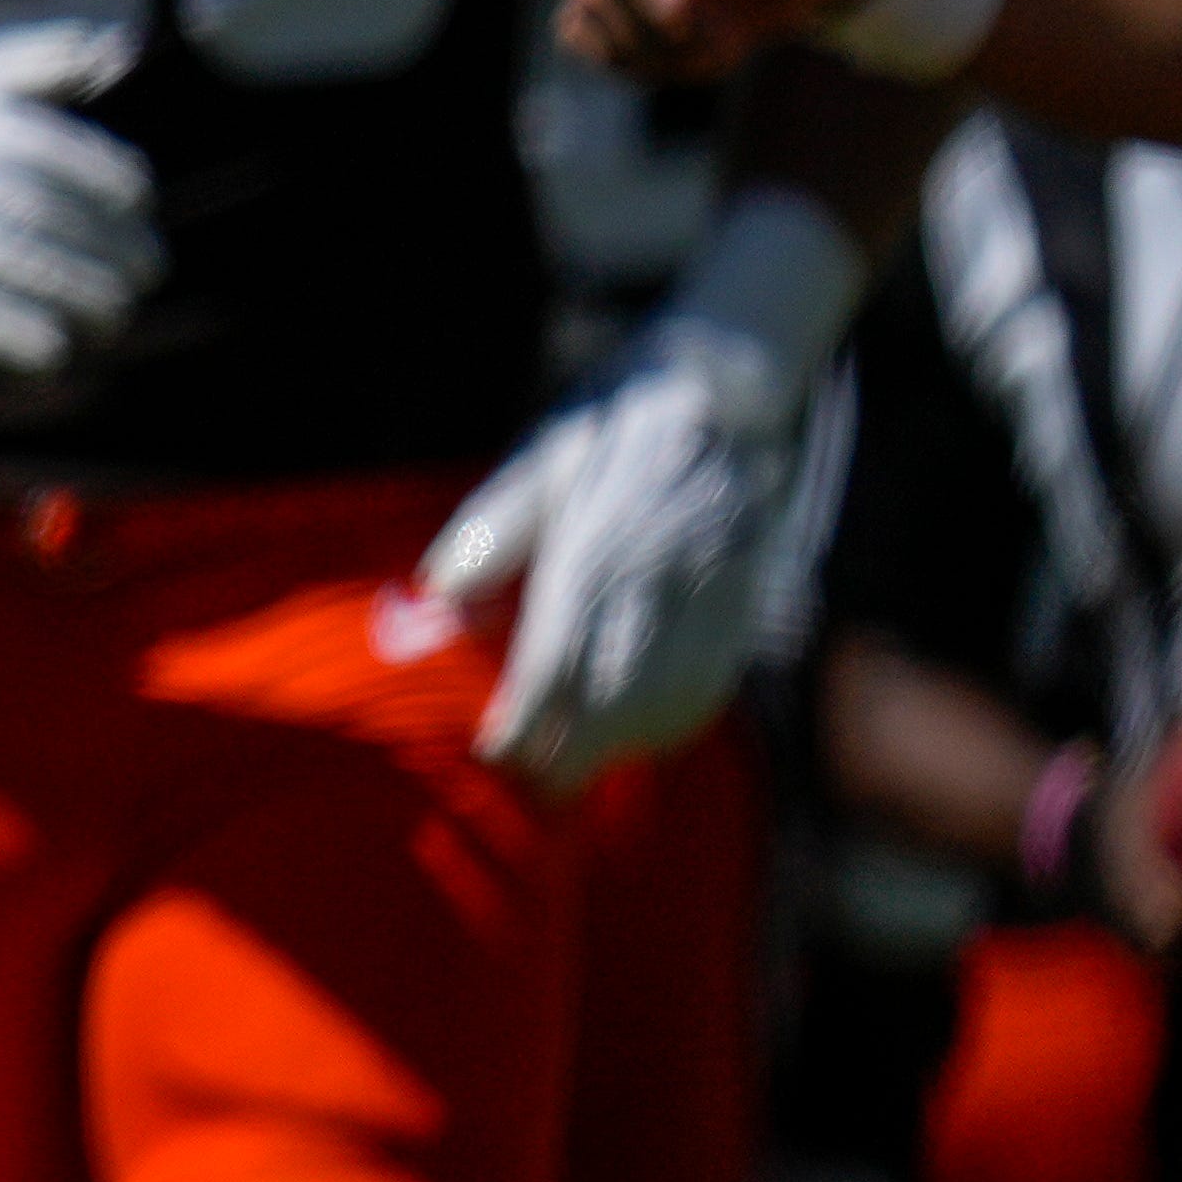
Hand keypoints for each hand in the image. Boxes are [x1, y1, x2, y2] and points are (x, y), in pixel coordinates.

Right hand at [0, 23, 156, 380]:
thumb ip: (30, 66)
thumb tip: (113, 48)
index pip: (52, 153)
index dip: (108, 185)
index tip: (140, 211)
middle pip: (38, 216)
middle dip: (104, 253)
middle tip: (142, 280)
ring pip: (4, 265)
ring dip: (71, 299)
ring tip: (111, 320)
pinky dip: (7, 335)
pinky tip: (50, 352)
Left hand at [434, 198, 858, 786]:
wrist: (727, 389)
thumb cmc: (613, 422)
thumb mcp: (542, 457)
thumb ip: (492, 528)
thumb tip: (437, 592)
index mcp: (598, 547)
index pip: (555, 657)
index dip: (523, 718)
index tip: (490, 752)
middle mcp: (657, 581)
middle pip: (612, 695)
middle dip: (568, 753)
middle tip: (528, 792)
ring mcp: (709, 596)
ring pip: (668, 698)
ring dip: (620, 748)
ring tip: (571, 779)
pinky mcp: (745, 601)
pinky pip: (713, 679)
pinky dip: (674, 720)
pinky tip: (640, 737)